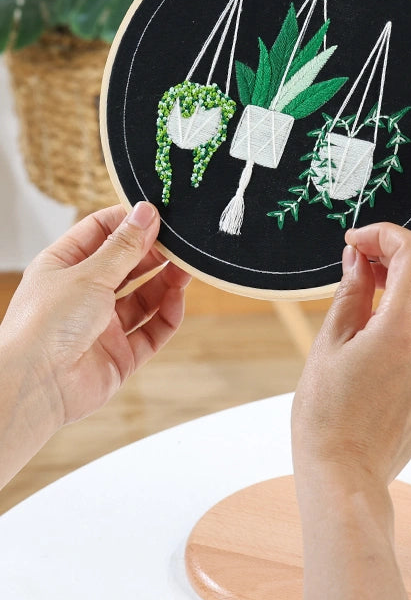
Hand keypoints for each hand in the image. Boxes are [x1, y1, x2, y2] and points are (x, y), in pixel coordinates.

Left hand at [1, 203, 189, 427]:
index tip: (159, 214)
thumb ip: (124, 246)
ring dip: (166, 282)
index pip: (100, 233)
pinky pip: (152, 332)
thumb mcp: (89, 273)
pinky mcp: (120, 355)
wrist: (35, 385)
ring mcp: (102, 326)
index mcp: (64, 267)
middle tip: (181, 242)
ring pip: (144, 298)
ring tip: (187, 268)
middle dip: (154, 253)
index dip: (129, 222)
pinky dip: (167, 315)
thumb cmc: (45, 324)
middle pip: (127, 266)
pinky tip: (177, 299)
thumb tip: (146, 213)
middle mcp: (83, 295)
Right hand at [291, 222, 410, 599]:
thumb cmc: (327, 416)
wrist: (347, 477)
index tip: (356, 241)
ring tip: (371, 289)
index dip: (383, 235)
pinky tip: (385, 324)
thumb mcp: (330, 344)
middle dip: (396, 253)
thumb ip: (352, 292)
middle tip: (359, 260)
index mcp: (406, 325)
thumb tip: (359, 257)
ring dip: (410, 281)